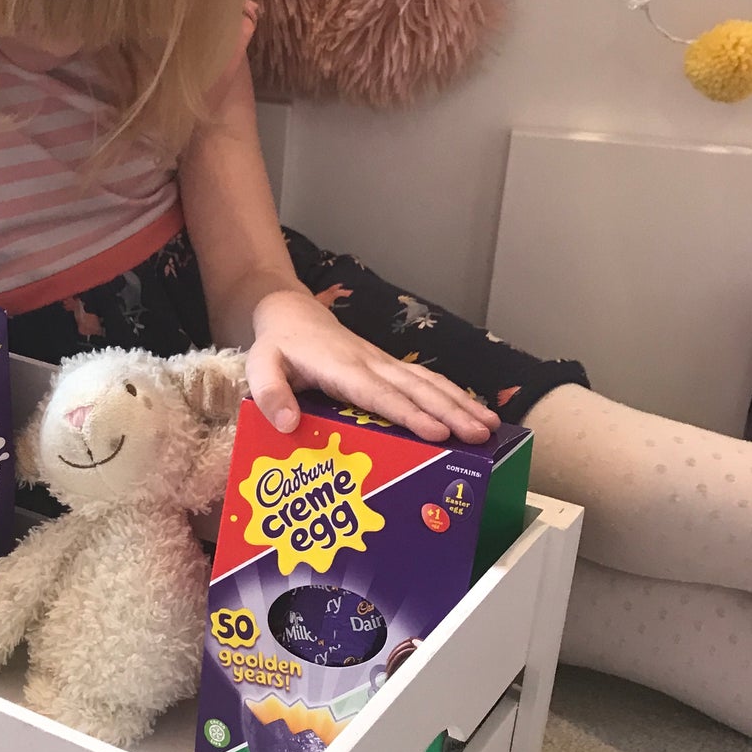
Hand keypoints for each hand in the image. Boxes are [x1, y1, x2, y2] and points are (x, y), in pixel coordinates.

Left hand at [249, 288, 497, 443]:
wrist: (291, 314)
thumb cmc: (277, 347)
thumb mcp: (261, 367)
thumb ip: (269, 393)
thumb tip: (286, 423)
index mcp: (341, 369)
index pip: (378, 395)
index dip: (408, 414)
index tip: (436, 433)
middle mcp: (369, 364)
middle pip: (416, 389)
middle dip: (450, 412)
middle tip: (479, 436)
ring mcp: (383, 363)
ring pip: (428, 382)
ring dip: (460, 403)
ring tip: (490, 427)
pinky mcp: (389, 366)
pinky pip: (425, 380)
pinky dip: (452, 394)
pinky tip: (472, 411)